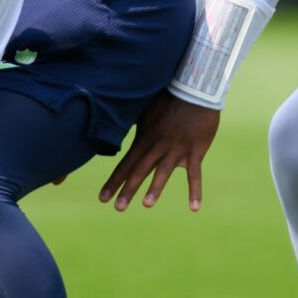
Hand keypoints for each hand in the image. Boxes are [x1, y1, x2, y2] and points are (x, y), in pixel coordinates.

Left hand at [99, 95, 219, 213]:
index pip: (125, 164)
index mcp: (144, 139)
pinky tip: (194, 208)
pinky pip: (195, 174)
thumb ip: (132, 125)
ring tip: (146, 204)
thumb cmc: (168, 99)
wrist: (194, 90)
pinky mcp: (195, 151)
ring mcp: (177, 149)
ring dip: (155, 188)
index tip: (103, 198)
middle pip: (140, 170)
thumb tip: (111, 128)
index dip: (114, 182)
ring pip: (163, 171)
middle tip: (118, 208)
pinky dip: (195, 191)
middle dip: (128, 190)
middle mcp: (158, 146)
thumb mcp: (144, 111)